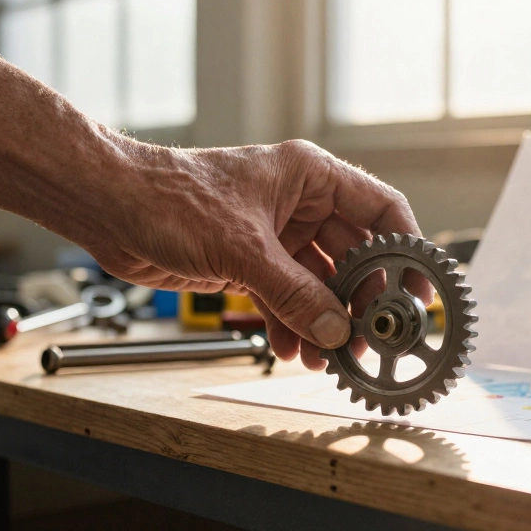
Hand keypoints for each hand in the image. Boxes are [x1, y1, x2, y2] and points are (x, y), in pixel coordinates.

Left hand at [82, 139, 425, 369]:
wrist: (110, 208)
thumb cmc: (169, 197)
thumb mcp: (243, 250)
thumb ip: (295, 293)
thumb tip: (336, 330)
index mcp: (310, 176)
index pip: (381, 210)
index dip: (406, 250)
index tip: (420, 289)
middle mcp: (299, 203)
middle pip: (353, 255)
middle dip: (360, 300)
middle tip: (370, 337)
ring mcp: (275, 235)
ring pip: (319, 283)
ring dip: (326, 320)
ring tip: (331, 355)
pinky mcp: (249, 262)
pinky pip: (287, 297)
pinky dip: (293, 324)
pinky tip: (294, 349)